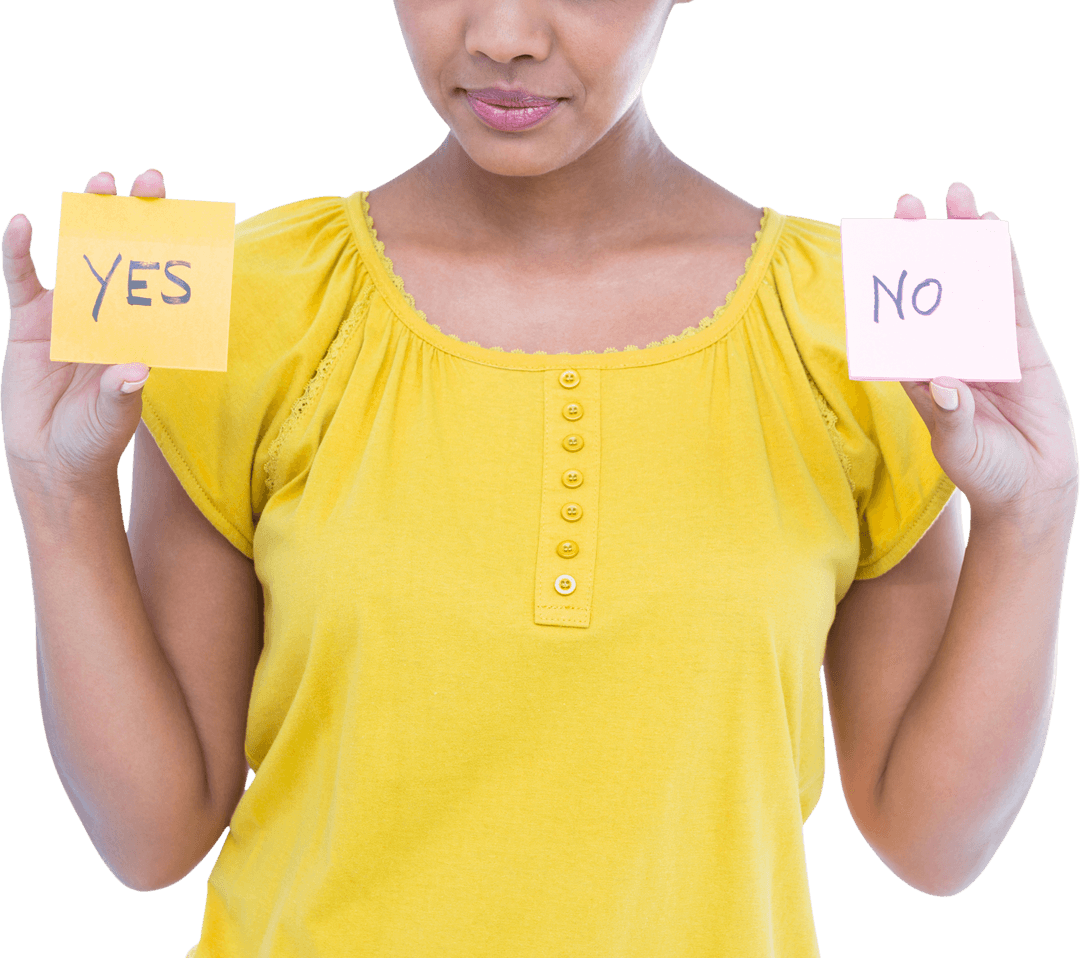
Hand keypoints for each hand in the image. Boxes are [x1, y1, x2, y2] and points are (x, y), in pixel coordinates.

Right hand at [1, 169, 162, 494]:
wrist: (52, 457)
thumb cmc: (96, 437)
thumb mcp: (113, 416)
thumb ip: (122, 393)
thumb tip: (136, 369)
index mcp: (139, 333)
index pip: (158, 285)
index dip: (171, 253)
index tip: (186, 220)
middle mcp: (109, 315)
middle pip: (124, 256)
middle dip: (136, 217)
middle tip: (148, 182)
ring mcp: (69, 314)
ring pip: (79, 254)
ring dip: (89, 218)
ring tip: (101, 183)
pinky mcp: (31, 321)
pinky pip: (22, 278)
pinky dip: (20, 252)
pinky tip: (24, 226)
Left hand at [894, 181, 1079, 522]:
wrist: (1031, 484)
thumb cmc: (983, 470)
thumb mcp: (958, 447)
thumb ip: (950, 416)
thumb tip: (941, 383)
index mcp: (916, 372)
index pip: (894, 321)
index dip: (882, 285)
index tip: (867, 251)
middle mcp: (945, 349)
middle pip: (930, 288)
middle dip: (917, 246)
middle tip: (905, 204)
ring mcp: (982, 342)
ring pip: (970, 281)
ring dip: (962, 239)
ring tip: (955, 196)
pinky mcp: (1018, 342)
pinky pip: (1008, 294)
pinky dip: (1001, 262)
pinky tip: (993, 228)